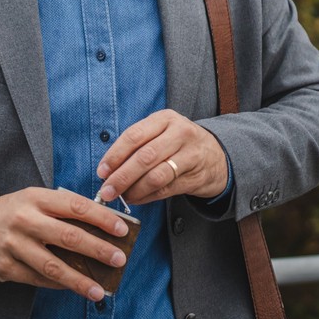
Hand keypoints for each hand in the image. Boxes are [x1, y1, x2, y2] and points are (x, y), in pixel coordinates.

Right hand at [0, 187, 129, 301]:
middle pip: (68, 236)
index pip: (76, 206)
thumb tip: (100, 225)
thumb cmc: (12, 211)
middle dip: (97, 249)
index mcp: (36, 198)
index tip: (121, 229)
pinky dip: (59, 285)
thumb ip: (62, 209)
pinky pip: (38, 279)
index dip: (101, 218)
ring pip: (53, 265)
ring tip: (99, 289)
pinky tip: (74, 288)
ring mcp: (14, 245)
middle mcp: (26, 220)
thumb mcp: (34, 199)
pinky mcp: (6, 267)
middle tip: (118, 259)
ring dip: (80, 279)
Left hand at [96, 109, 228, 204]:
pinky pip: (166, 189)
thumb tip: (108, 169)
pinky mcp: (196, 176)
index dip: (115, 155)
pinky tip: (137, 199)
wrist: (217, 155)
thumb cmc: (178, 143)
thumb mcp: (161, 132)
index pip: (134, 135)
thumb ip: (138, 145)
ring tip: (122, 197)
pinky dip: (147, 197)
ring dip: (134, 190)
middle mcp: (179, 133)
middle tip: (107, 191)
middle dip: (122, 176)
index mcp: (165, 118)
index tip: (102, 171)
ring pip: (156, 176)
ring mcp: (190, 155)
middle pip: (144, 157)